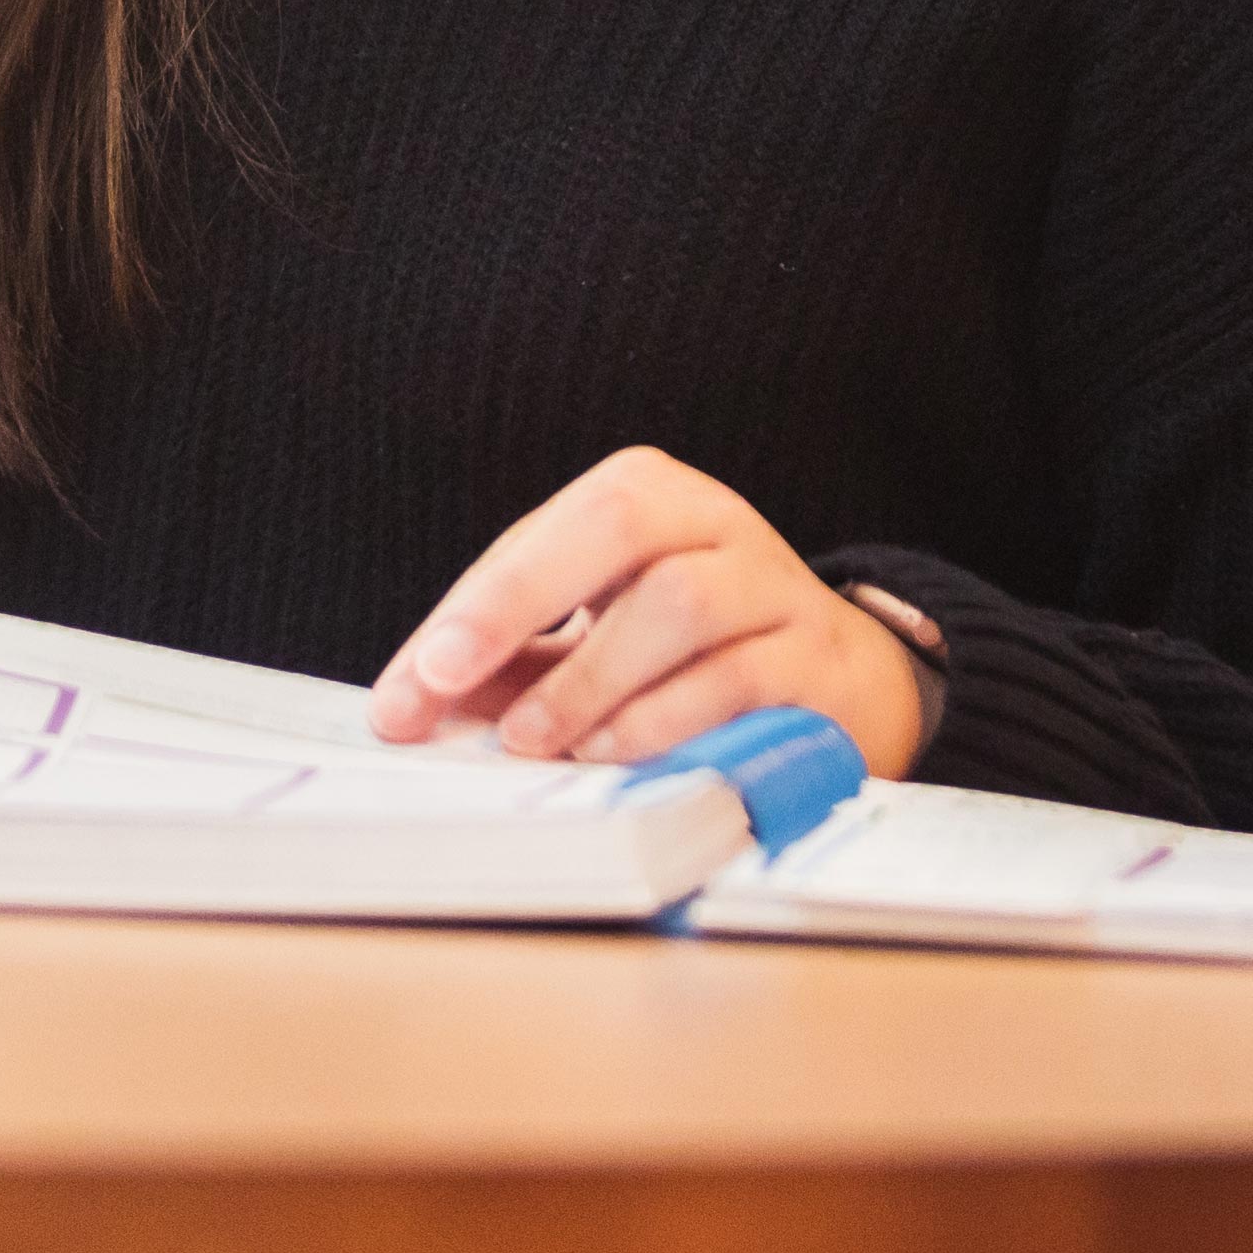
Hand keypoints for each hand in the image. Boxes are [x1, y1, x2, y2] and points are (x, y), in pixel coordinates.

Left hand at [369, 445, 927, 775]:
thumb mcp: (597, 637)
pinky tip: (613, 754)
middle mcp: (714, 522)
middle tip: (445, 680)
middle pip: (616, 522)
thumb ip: (513, 661)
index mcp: (648, 497)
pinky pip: (740, 678)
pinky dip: (665, 720)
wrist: (845, 682)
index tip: (407, 688)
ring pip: (681, 602)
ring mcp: (776, 586)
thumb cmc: (694, 654)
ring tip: (531, 740)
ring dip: (590, 679)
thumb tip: (417, 702)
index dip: (468, 608)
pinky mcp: (818, 661)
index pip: (542, 535)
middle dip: (515, 600)